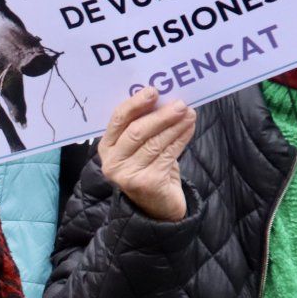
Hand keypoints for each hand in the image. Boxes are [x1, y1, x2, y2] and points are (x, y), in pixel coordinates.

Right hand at [99, 88, 196, 221]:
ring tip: (190, 113)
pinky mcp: (147, 183)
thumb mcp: (140, 148)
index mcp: (107, 147)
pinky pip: (167, 154)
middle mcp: (112, 162)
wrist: (158, 206)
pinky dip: (180, 139)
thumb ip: (145, 126)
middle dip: (160, 115)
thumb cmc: (150, 169)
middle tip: (180, 104)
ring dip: (175, 125)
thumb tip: (165, 98)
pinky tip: (189, 128)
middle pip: (137, 131)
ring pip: (154, 142)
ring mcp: (128, 175)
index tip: (154, 91)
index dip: (136, 104)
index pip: (118, 120)